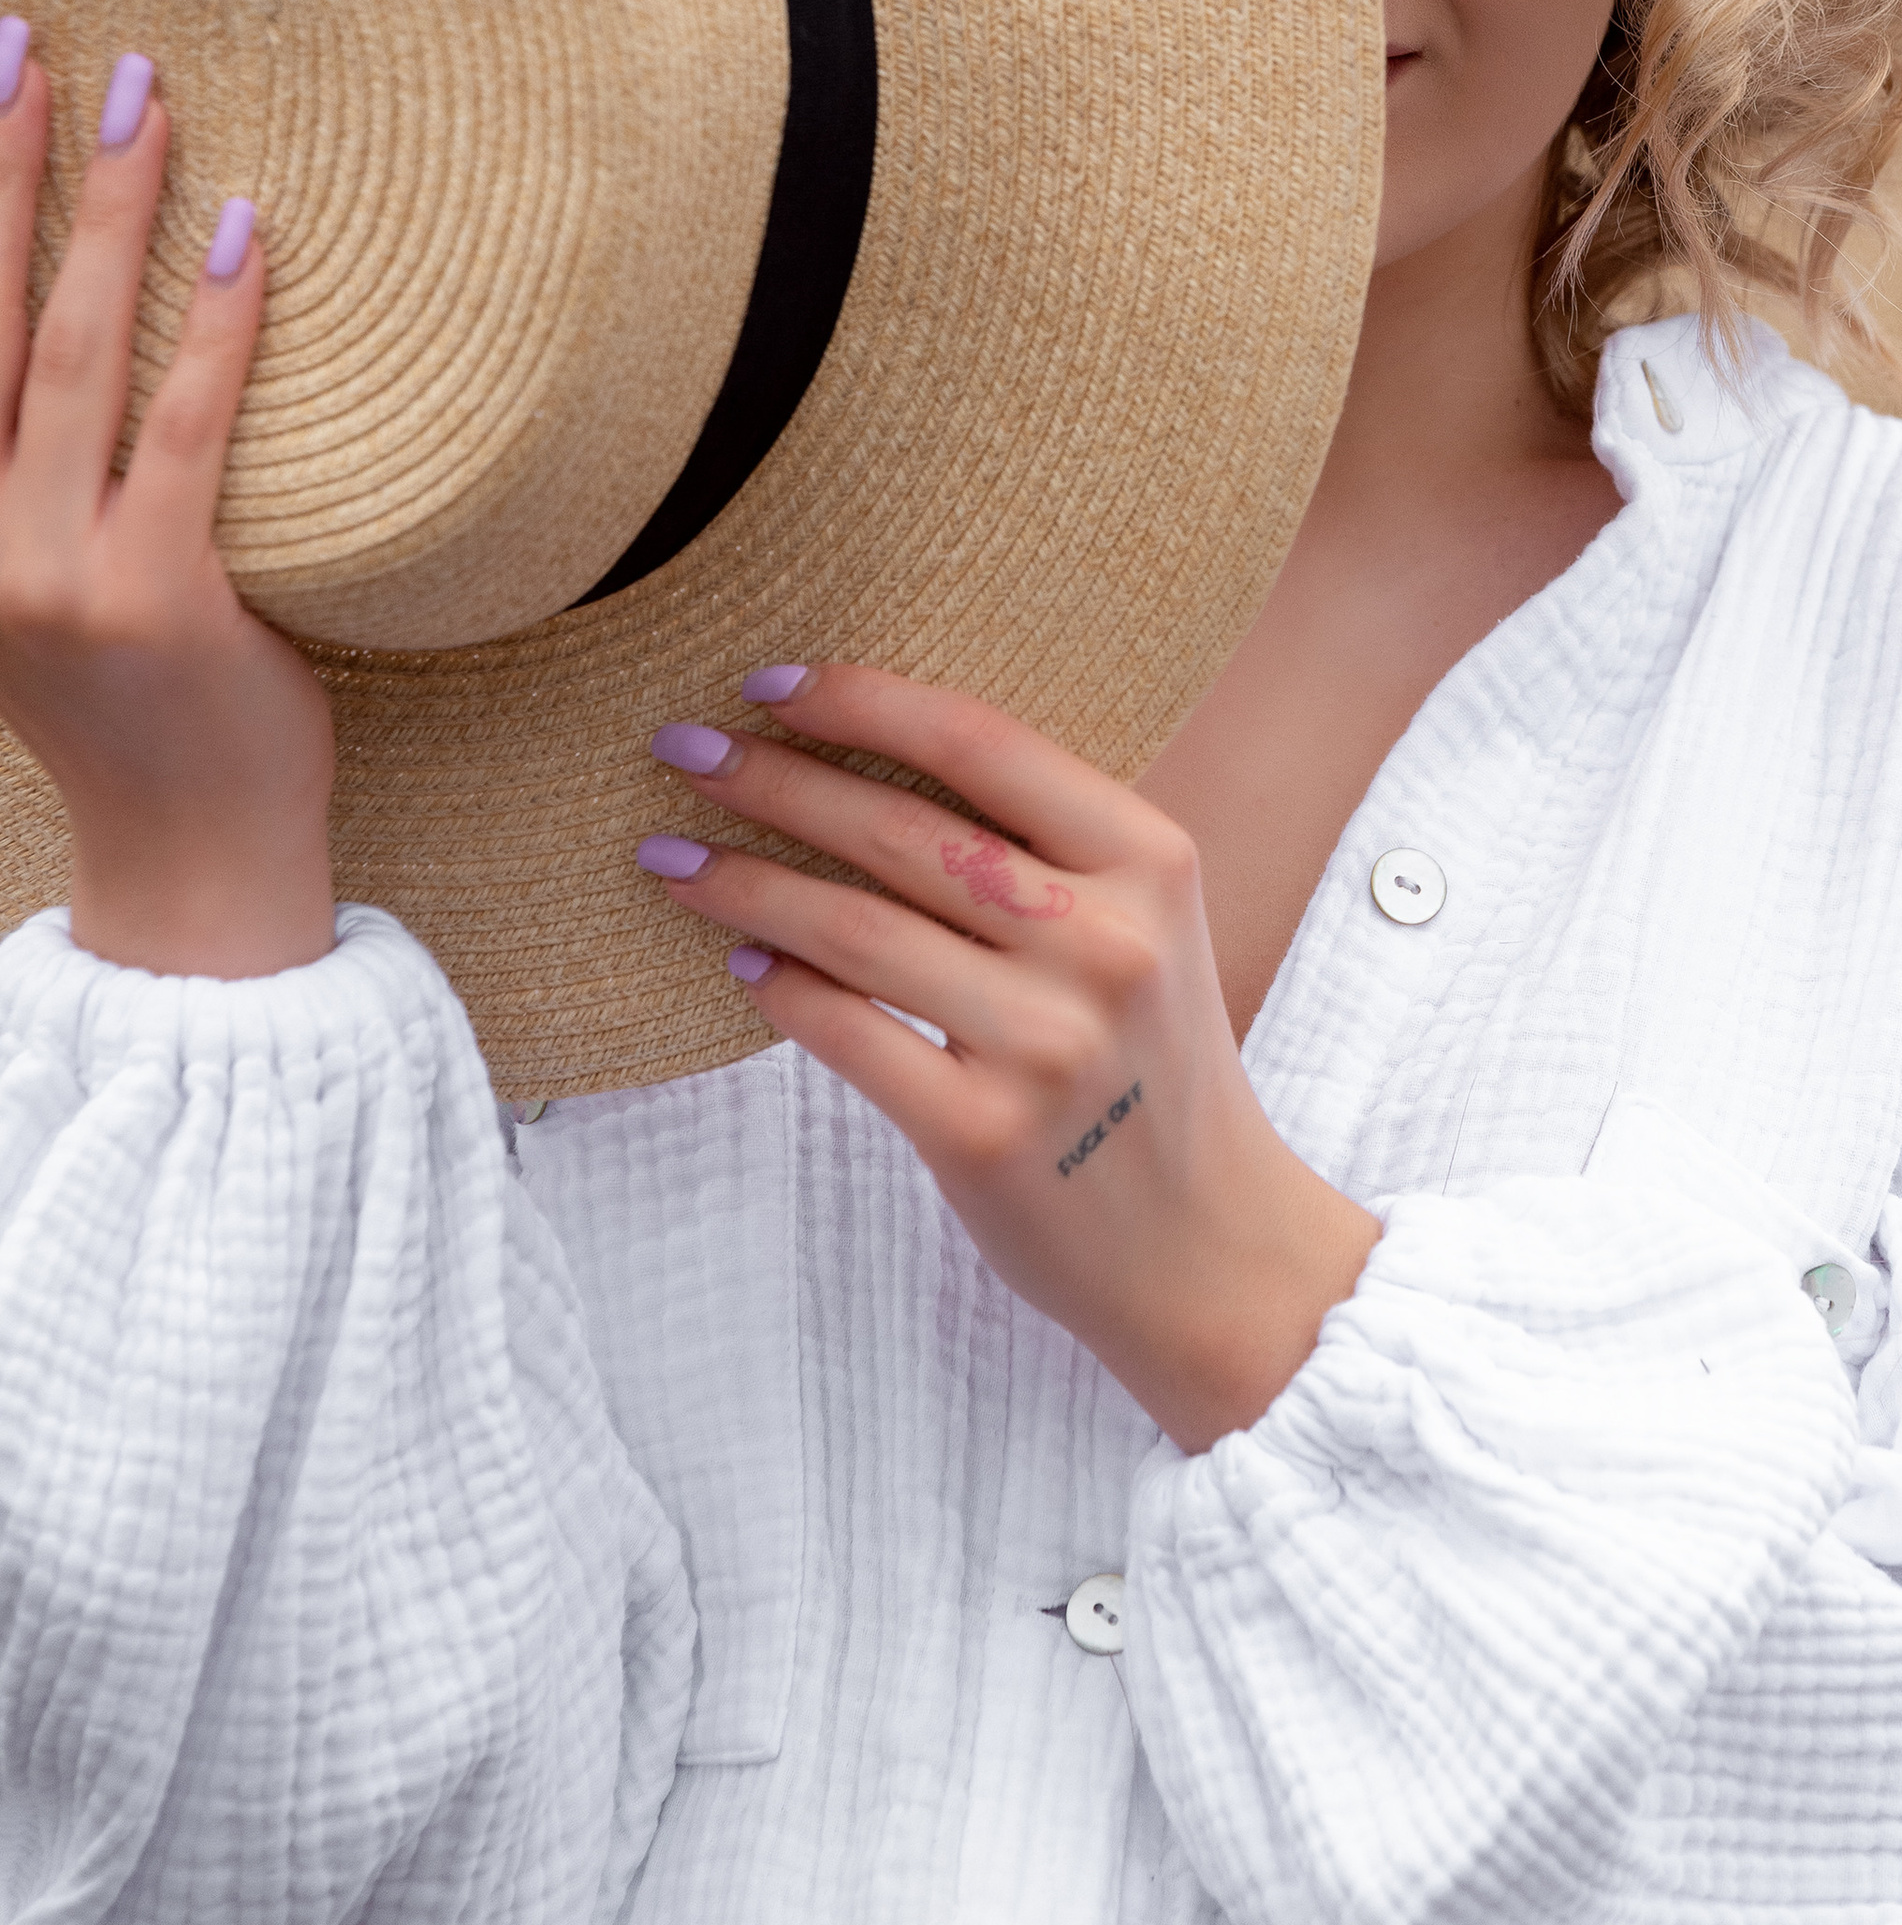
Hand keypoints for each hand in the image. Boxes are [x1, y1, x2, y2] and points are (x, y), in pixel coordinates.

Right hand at [0, 31, 335, 975]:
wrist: (189, 870)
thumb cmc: (135, 714)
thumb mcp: (34, 591)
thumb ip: (21, 484)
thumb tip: (53, 333)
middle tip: (28, 39)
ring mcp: (53, 572)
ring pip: (75, 351)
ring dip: (110, 210)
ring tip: (139, 95)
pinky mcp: (158, 596)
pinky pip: (191, 427)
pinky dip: (217, 322)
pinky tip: (244, 228)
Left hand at [638, 663, 1378, 1447]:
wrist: (1209, 1245)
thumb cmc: (1147, 1062)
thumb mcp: (1144, 927)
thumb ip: (1045, 846)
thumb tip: (864, 750)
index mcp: (1150, 862)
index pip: (981, 743)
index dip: (863, 700)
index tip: (768, 679)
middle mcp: (1106, 944)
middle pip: (902, 831)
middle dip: (774, 778)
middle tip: (682, 743)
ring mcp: (1046, 1045)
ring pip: (856, 931)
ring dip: (746, 883)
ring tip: (669, 853)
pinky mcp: (984, 1136)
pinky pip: (848, 1037)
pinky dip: (783, 990)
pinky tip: (739, 963)